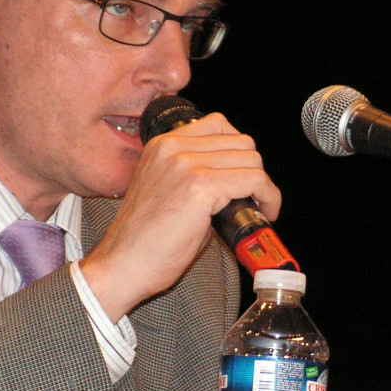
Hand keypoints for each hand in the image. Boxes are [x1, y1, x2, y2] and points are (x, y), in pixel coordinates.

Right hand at [80, 112, 280, 318]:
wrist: (122, 265)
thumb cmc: (142, 240)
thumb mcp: (167, 191)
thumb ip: (197, 175)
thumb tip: (235, 180)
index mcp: (162, 144)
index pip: (219, 125)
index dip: (238, 152)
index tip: (242, 176)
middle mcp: (173, 147)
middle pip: (241, 142)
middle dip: (253, 170)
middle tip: (253, 197)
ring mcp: (186, 164)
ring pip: (252, 160)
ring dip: (262, 185)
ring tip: (258, 207)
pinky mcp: (200, 187)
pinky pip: (254, 180)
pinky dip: (268, 197)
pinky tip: (265, 212)